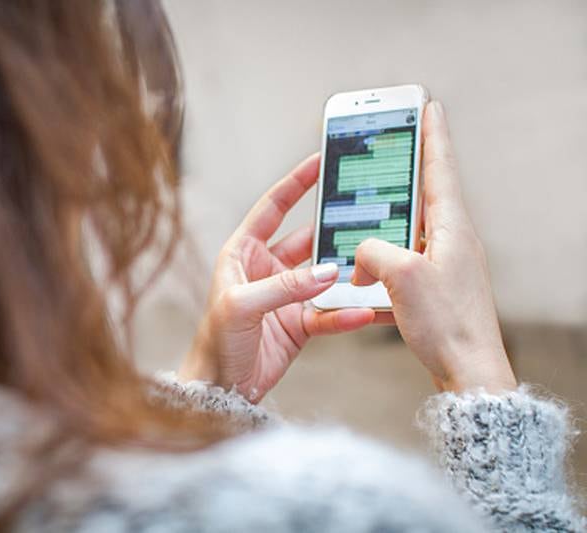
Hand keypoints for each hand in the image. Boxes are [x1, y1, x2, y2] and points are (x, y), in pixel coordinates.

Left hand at [178, 155, 374, 401]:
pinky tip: (364, 312)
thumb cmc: (216, 343)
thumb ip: (284, 286)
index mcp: (243, 253)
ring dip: (346, 273)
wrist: (220, 390)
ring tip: (374, 264)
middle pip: (306, 240)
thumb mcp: (242, 305)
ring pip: (323, 277)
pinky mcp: (299, 324)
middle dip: (334, 229)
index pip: (272, 209)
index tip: (321, 162)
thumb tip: (328, 270)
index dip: (295, 184)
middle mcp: (266, 270)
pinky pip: (329, 313)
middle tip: (365, 214)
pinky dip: (346, 313)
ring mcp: (285, 297)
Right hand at [352, 101, 515, 392]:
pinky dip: (384, 264)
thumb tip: (361, 253)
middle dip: (406, 171)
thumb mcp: (400, 277)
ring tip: (365, 219)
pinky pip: (405, 264)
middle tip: (391, 148)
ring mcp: (446, 264)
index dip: (432, 135)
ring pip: (410, 231)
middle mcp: (453, 241)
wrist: (469, 371)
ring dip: (387, 225)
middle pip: (425, 193)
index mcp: (451, 228)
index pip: (440, 168)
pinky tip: (366, 279)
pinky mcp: (436, 288)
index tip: (428, 107)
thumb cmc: (447, 325)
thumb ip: (372, 251)